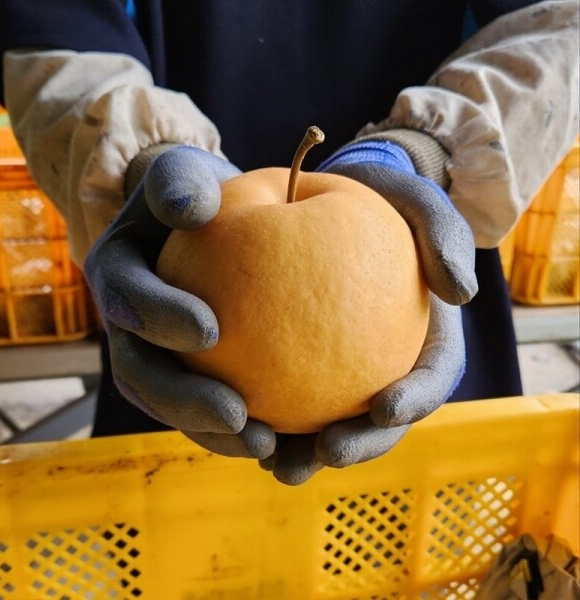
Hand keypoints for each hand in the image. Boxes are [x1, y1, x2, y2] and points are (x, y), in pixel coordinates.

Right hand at [84, 146, 275, 458]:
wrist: (200, 221)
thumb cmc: (194, 195)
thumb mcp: (182, 176)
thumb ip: (180, 184)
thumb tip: (196, 206)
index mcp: (120, 277)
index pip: (129, 300)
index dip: (160, 318)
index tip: (211, 329)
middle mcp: (130, 327)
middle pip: (144, 375)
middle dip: (186, 402)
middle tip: (238, 416)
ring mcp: (159, 356)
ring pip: (177, 407)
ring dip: (216, 435)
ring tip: (268, 447)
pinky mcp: (193, 373)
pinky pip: (213, 408)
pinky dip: (244, 429)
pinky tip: (289, 440)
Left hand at [260, 136, 477, 484]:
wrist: (339, 199)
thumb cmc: (385, 202)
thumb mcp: (420, 204)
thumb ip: (445, 238)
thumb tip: (461, 293)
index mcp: (424, 341)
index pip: (429, 380)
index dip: (413, 401)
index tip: (384, 409)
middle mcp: (383, 364)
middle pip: (378, 422)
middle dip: (357, 446)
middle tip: (324, 452)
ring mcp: (341, 369)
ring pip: (326, 423)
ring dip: (303, 452)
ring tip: (274, 461)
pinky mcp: (298, 362)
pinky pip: (282, 395)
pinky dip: (265, 416)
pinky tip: (237, 422)